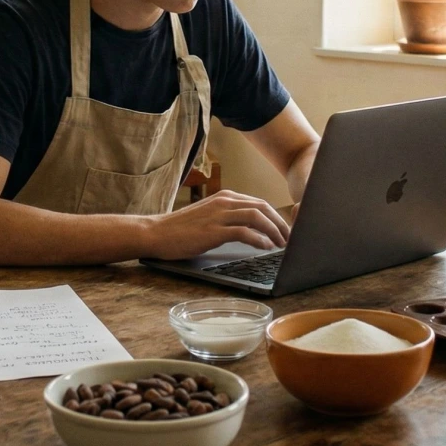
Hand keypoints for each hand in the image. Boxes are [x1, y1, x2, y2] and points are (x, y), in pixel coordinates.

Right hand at [144, 190, 290, 260]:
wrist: (156, 233)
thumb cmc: (181, 229)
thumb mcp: (208, 217)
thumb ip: (228, 218)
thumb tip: (251, 231)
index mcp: (225, 197)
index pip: (259, 203)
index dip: (276, 217)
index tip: (284, 231)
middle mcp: (224, 202)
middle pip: (263, 207)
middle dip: (280, 223)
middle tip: (289, 239)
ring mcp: (219, 215)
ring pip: (257, 217)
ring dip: (274, 231)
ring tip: (281, 244)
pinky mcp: (214, 230)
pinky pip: (244, 232)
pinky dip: (259, 239)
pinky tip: (265, 248)